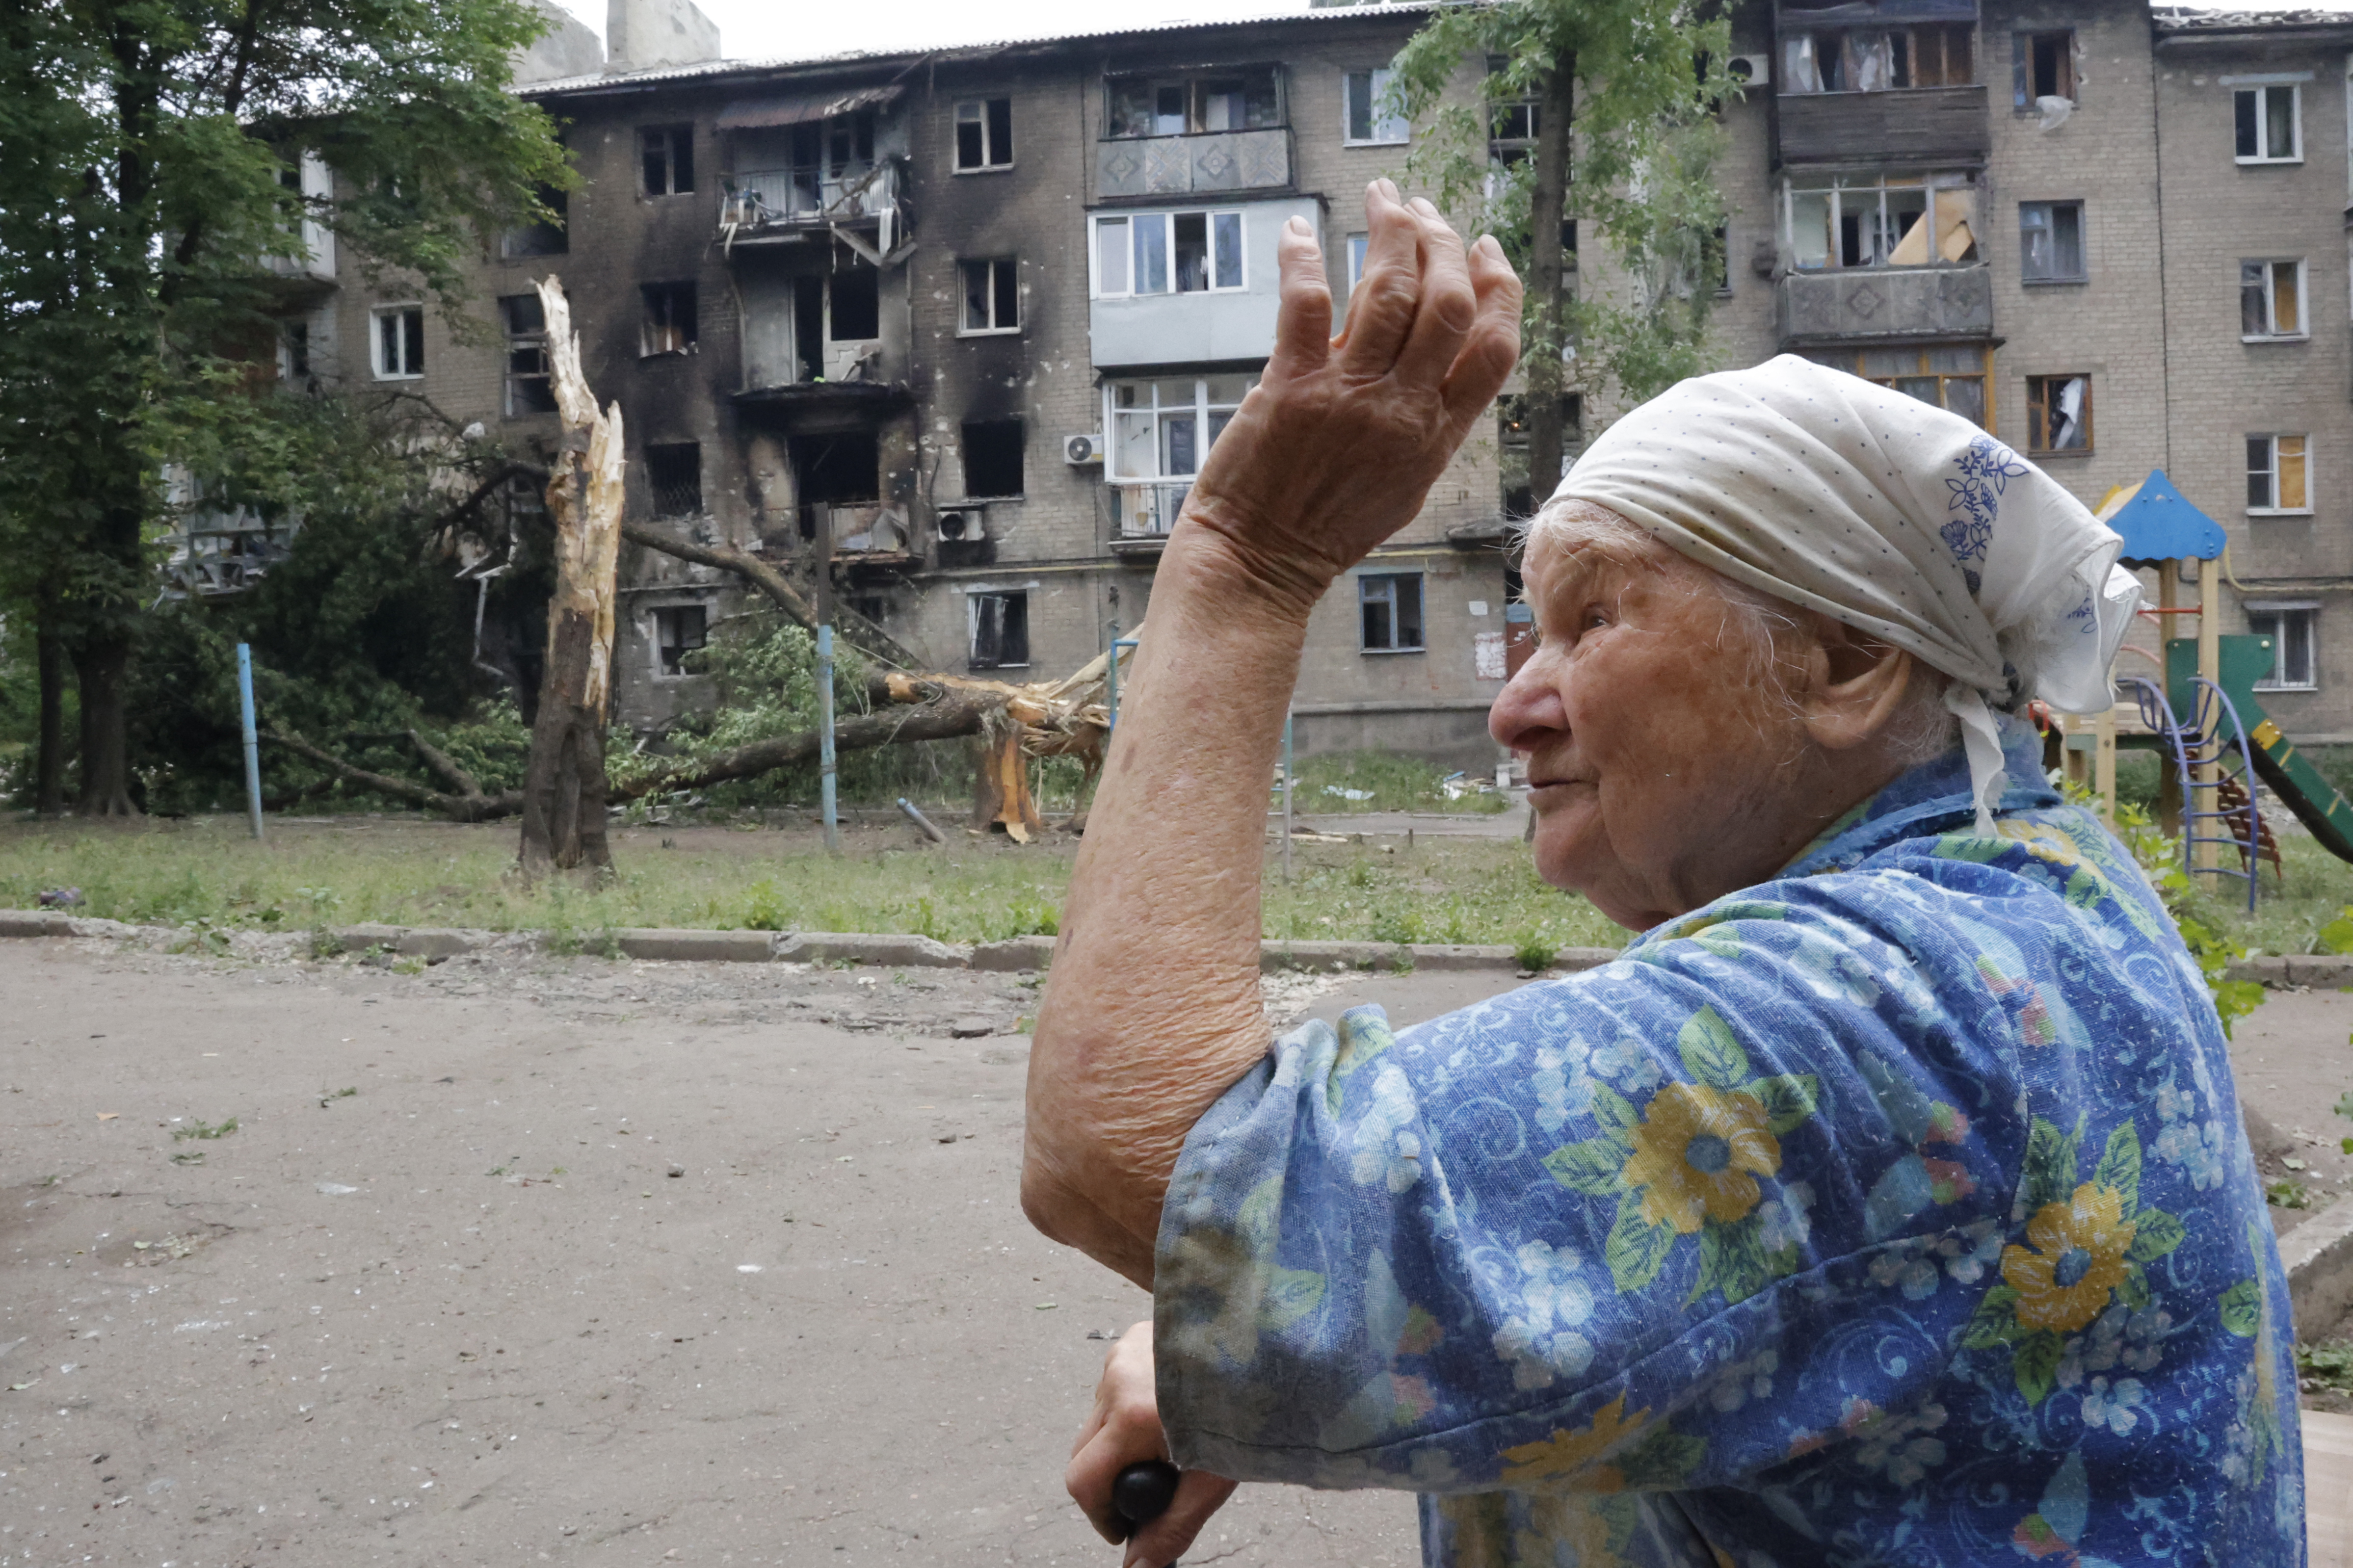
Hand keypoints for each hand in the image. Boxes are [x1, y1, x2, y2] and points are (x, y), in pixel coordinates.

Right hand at [1066, 1321, 1237, 1567]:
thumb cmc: (1252, 1413)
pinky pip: (1115, 1383)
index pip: (1082, 1480)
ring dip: (1122, 1437)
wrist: (1279, 1349)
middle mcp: (1118, 1378)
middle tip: (1149, 1486)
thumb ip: (1170, 1528)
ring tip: (1169, 1438)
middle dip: (1110, 1477)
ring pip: (1100, 1416)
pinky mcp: (1133, 1335)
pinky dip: (1133, 1403)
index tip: (1125, 1526)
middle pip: (1083, 1449)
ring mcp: (1123, 1351)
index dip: (1101, 1515)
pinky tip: (1169, 1406)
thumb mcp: (1212, 1480)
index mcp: (1133, 1415)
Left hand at [1177, 179, 1522, 616]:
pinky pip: (1307, 301)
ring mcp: (1348, 399)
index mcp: (1437, 436)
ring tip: (1383, 198)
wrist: (1260, 562)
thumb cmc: (1326, 525)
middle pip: (1450, 305)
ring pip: (1389, 291)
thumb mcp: (1403, 482)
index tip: (1487, 248)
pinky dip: (1302, 255)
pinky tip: (1300, 227)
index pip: (1496, 348)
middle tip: (1425, 210)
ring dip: (1390, 232)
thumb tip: (1430, 345)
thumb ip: (1426, 418)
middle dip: (1444, 242)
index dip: (1500, 287)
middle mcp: (1403, 413)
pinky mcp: (1290, 389)